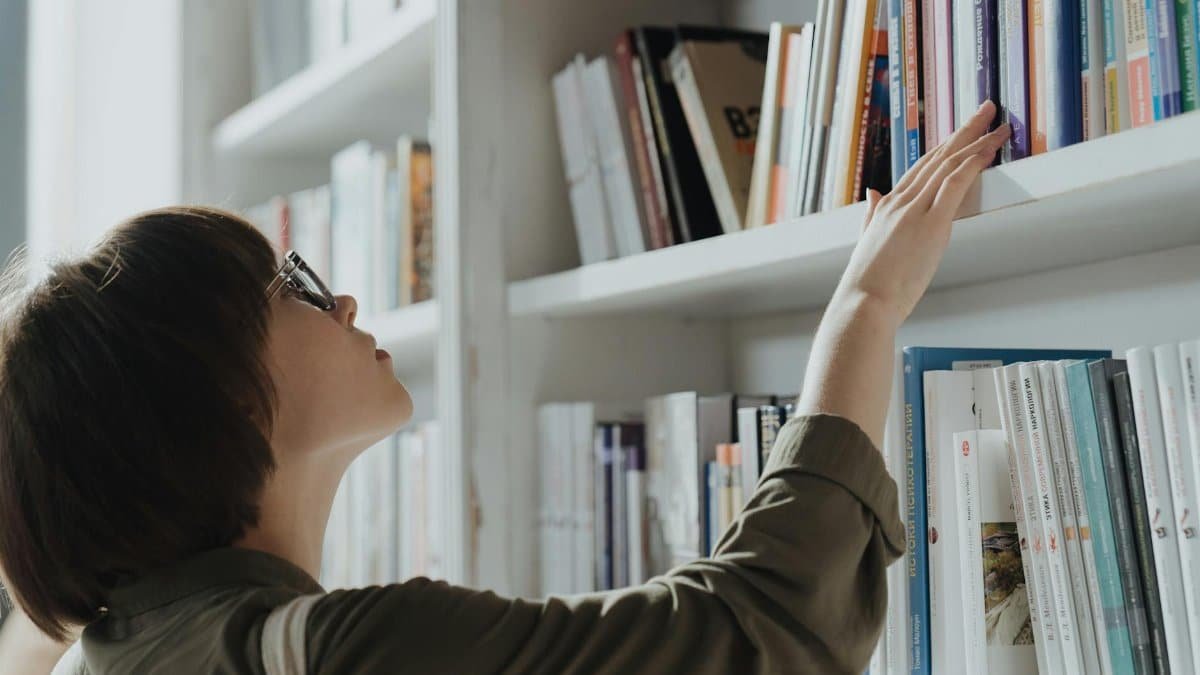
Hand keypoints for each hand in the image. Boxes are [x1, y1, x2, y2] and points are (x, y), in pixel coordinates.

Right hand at [831, 100, 1009, 325]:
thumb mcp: (867, 242)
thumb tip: (872, 193)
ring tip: (998, 123)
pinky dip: (974, 162)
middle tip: (986, 110)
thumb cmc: (867, 284)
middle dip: (965, 131)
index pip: (922, 167)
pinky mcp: (931, 223)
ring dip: (977, 140)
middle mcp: (901, 200)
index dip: (944, 146)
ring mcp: (916, 209)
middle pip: (939, 156)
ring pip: (950, 163)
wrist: (864, 302)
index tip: (961, 131)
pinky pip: (956, 183)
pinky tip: (990, 149)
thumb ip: (871, 215)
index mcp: (887, 206)